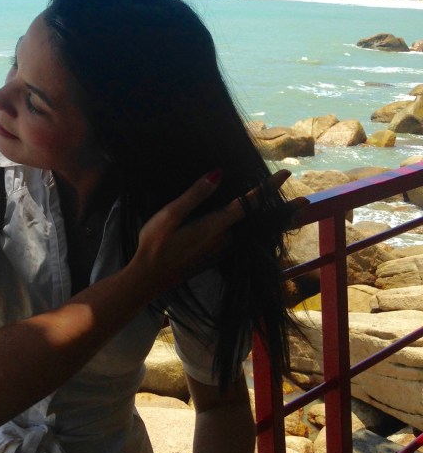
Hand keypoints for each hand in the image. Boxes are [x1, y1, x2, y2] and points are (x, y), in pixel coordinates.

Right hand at [133, 169, 296, 292]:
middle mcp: (223, 239)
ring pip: (253, 234)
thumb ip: (195, 194)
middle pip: (259, 222)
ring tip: (290, 216)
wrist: (147, 278)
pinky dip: (257, 233)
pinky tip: (257, 232)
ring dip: (272, 223)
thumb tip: (219, 173)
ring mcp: (219, 250)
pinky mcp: (213, 256)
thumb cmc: (155, 243)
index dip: (266, 188)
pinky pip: (243, 242)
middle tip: (305, 202)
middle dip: (282, 211)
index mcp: (214, 226)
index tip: (285, 174)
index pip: (247, 203)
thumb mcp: (170, 214)